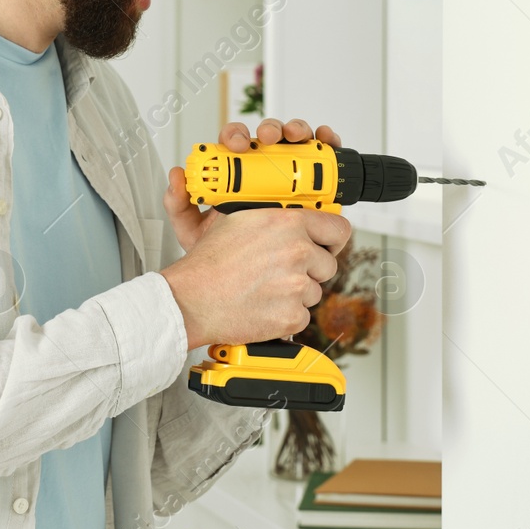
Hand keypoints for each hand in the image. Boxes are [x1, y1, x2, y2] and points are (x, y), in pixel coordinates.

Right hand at [160, 205, 351, 349]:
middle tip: (281, 272)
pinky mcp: (291, 316)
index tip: (326, 246)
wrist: (191, 299)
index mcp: (287, 222)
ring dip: (295, 294)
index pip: (338, 229)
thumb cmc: (209, 263)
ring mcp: (296, 285)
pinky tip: (263, 306)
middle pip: (328, 265)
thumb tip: (296, 211)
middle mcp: (296, 252)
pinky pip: (303, 317)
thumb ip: (274, 213)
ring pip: (314, 292)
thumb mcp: (237, 218)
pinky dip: (286, 316)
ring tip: (265, 288)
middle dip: (310, 270)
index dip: (332, 240)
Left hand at [162, 118, 344, 252]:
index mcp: (237, 170)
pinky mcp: (316, 177)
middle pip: (269, 136)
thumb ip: (180, 206)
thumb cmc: (228, 246)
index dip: (235, 136)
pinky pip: (323, 153)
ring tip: (296, 138)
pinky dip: (326, 141)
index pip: (236, 143)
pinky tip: (326, 139)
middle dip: (270, 129)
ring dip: (297, 130)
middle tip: (267, 140)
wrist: (256, 274)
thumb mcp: (196, 231)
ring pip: (296, 139)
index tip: (235, 144)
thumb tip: (176, 176)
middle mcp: (265, 164)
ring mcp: (292, 168)